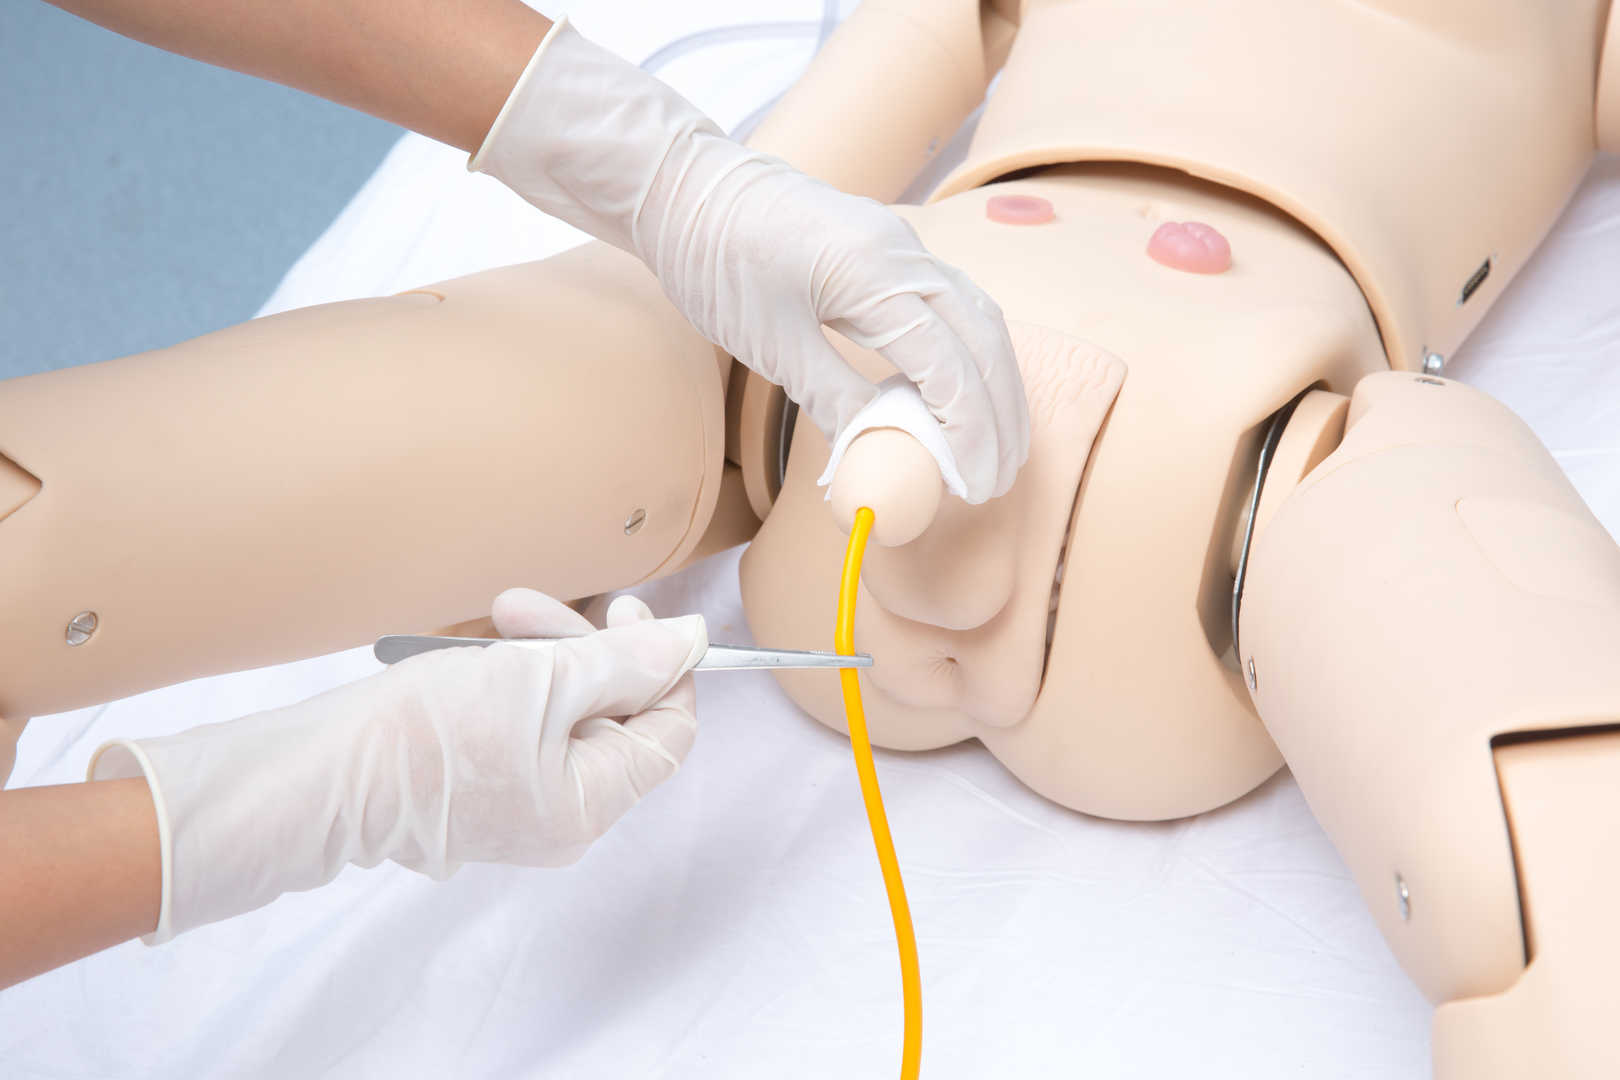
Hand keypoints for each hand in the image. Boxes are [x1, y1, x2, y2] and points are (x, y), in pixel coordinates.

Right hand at [90, 590, 704, 941]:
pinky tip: (472, 652)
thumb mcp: (540, 680)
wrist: (311, 775)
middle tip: (536, 605)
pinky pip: (518, 725)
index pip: (669, 733)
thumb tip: (694, 640)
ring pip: (562, 713)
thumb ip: (625, 662)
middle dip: (583, 650)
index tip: (629, 613)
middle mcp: (561, 817)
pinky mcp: (473, 786)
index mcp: (590, 804)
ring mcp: (515, 805)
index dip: (665, 669)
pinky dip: (507, 681)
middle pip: (612, 718)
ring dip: (540, 655)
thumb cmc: (424, 734)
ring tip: (497, 613)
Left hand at [471, 18, 1029, 502]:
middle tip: (999, 477)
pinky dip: (969, 354)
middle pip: (983, 339)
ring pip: (977, 317)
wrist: (687, 187)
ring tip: (997, 444)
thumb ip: (833, 396)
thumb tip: (874, 454)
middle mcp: (904, 251)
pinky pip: (952, 302)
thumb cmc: (716, 260)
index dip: (971, 431)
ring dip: (994, 384)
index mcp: (874, 272)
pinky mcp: (889, 247)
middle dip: (1000, 414)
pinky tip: (962, 392)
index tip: (976, 485)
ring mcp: (902, 243)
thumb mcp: (770, 341)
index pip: (950, 364)